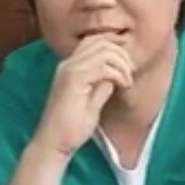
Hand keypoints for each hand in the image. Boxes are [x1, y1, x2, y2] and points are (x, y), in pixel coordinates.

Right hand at [33, 35, 133, 156]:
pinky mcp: (73, 80)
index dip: (115, 47)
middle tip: (130, 75)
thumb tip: (114, 75)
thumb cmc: (70, 127)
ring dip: (122, 64)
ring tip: (127, 82)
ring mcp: (68, 70)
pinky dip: (118, 74)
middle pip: (101, 41)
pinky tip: (122, 86)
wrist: (54, 143)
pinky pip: (103, 66)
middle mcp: (67, 64)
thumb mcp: (92, 102)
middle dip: (122, 55)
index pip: (94, 42)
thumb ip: (101, 86)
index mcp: (69, 67)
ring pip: (104, 50)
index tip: (127, 68)